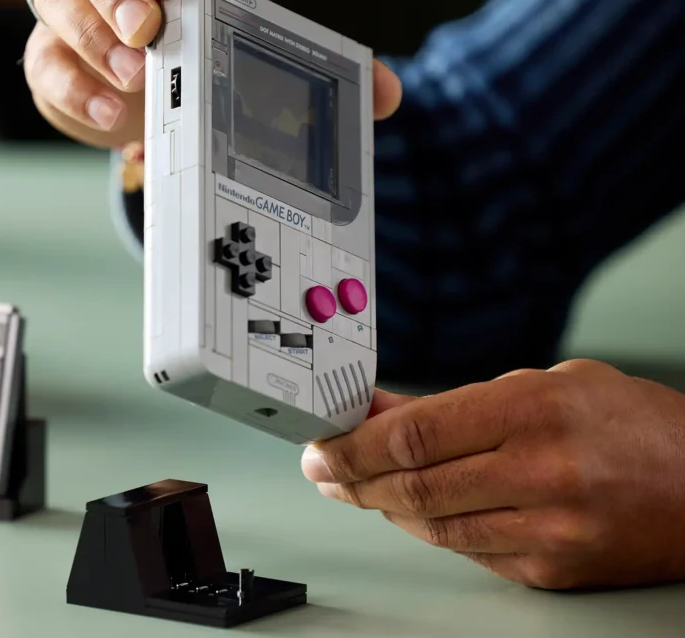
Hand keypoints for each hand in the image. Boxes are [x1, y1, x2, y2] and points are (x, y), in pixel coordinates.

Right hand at [22, 0, 402, 149]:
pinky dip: (73, 86)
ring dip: (92, 34)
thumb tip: (390, 92)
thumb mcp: (264, 58)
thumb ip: (325, 71)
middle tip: (148, 28)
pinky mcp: (52, 60)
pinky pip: (44, 60)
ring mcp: (78, 14)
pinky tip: (110, 115)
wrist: (160, 100)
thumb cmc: (210, 61)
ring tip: (133, 77)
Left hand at [301, 359, 684, 589]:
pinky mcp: (551, 570)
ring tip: (359, 485)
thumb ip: (455, 402)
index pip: (414, 434)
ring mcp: (547, 530)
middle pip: (411, 486)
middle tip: (324, 470)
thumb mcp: (542, 384)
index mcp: (534, 411)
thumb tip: (377, 410)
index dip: (353, 443)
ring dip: (382, 505)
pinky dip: (430, 528)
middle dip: (352, 479)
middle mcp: (540, 473)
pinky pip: (466, 551)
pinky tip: (412, 509)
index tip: (322, 442)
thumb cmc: (631, 425)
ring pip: (431, 525)